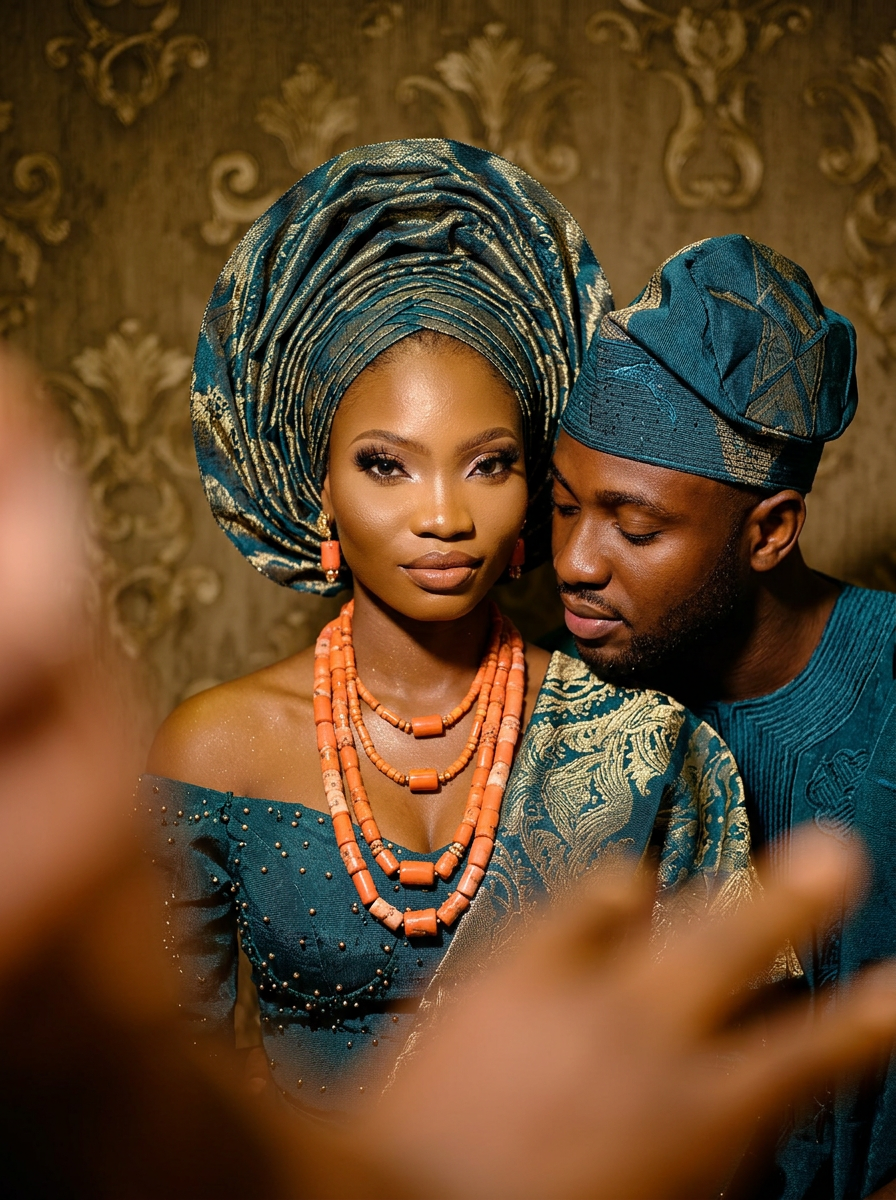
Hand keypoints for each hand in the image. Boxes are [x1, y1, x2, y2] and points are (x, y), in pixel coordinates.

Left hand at [378, 830, 895, 1199]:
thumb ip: (703, 1153)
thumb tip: (732, 1120)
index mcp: (695, 1115)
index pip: (805, 1057)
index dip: (864, 1022)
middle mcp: (644, 1033)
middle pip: (738, 942)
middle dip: (795, 898)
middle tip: (840, 852)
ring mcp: (572, 984)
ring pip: (662, 905)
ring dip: (703, 896)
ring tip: (730, 884)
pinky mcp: (506, 959)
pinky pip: (579, 897)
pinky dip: (615, 894)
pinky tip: (625, 894)